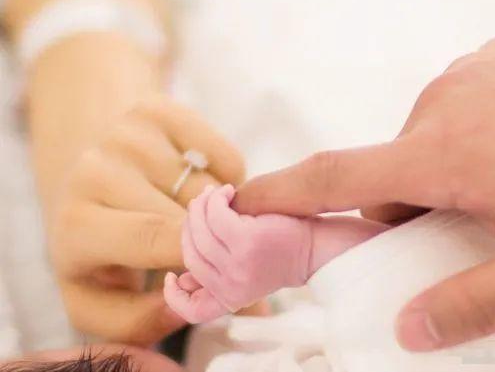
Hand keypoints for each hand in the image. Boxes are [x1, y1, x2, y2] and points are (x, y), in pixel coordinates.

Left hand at [49, 96, 244, 344]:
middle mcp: (94, 171)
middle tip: (225, 252)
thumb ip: (140, 320)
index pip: (152, 237)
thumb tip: (188, 303)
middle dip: (219, 237)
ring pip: (212, 184)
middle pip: (192, 211)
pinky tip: (204, 186)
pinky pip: (226, 154)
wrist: (89, 178)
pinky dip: (230, 178)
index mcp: (75, 227)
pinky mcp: (158, 109)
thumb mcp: (101, 298)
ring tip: (204, 219)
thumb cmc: (101, 248)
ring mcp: (126, 135)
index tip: (226, 270)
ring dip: (224, 210)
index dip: (200, 253)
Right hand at [165, 184, 312, 323]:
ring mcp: (238, 265)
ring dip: (203, 206)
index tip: (171, 277)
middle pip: (190, 254)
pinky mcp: (246, 241)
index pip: (193, 311)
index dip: (174, 297)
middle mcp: (231, 287)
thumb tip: (182, 278)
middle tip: (201, 204)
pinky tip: (227, 190)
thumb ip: (217, 275)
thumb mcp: (245, 274)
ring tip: (215, 193)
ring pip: (200, 231)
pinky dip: (216, 199)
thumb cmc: (281, 252)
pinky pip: (215, 215)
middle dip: (191, 225)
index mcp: (231, 298)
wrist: (315, 245)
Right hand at [232, 34, 494, 350]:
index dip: (280, 192)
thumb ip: (474, 303)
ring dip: (447, 172)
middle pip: (392, 172)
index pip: (334, 177)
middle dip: (411, 208)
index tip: (243, 201)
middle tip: (466, 230)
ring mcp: (466, 74)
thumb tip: (410, 329)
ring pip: (428, 140)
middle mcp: (440, 104)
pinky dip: (472, 136)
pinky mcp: (491, 60)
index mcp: (441, 154)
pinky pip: (458, 108)